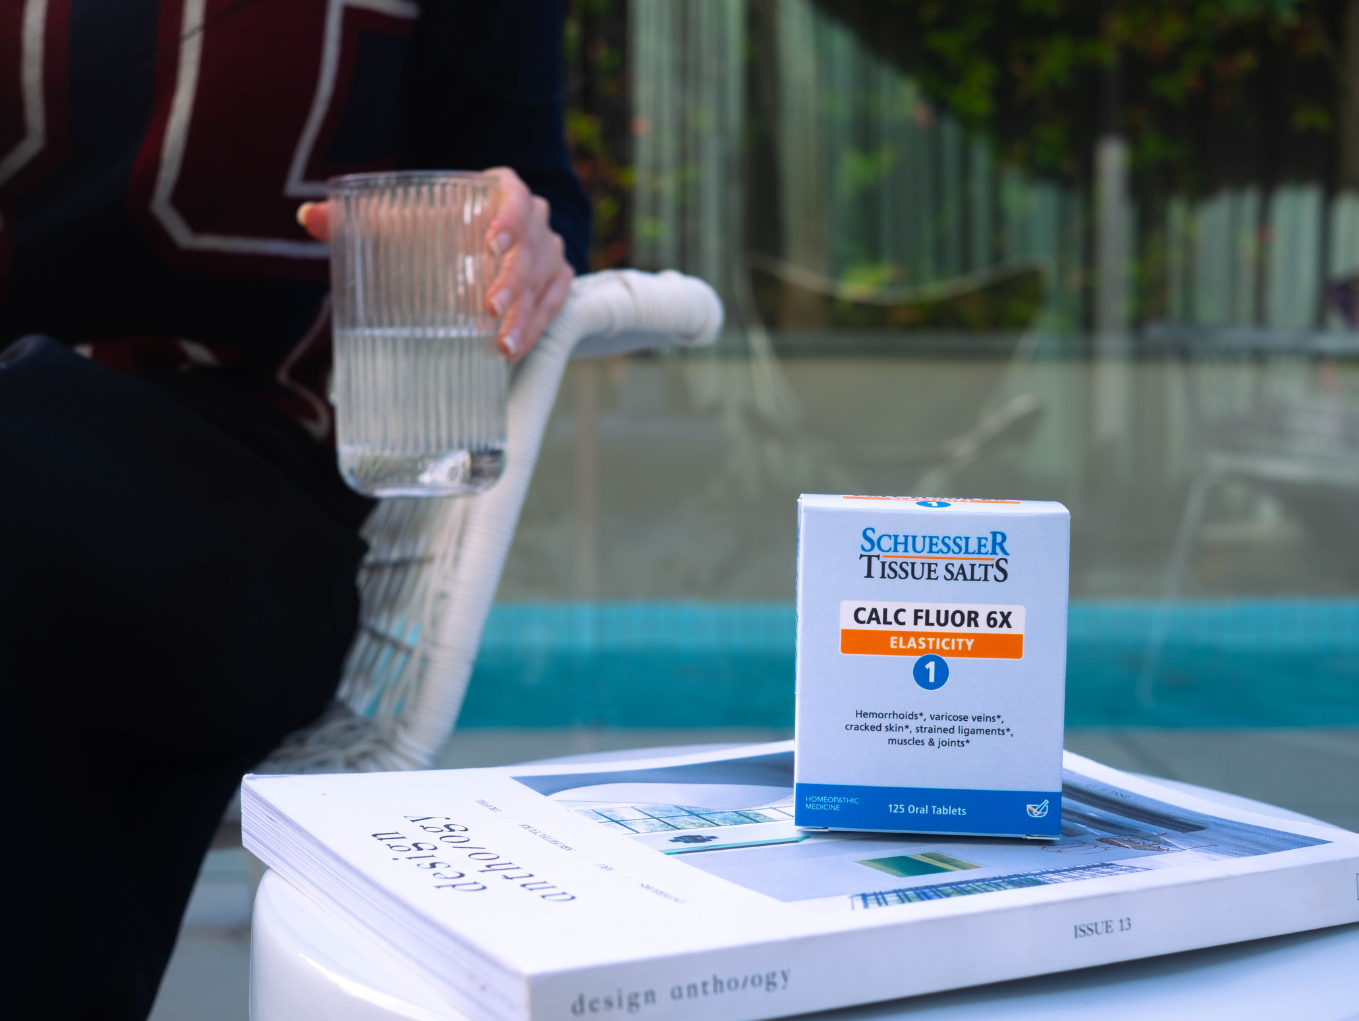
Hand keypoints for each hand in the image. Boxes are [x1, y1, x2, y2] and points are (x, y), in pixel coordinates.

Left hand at [298, 167, 573, 361]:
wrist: (477, 240)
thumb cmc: (436, 224)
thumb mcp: (401, 218)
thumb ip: (356, 217)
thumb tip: (310, 217)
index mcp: (501, 190)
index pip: (514, 199)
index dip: (508, 220)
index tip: (491, 244)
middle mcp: (534, 218)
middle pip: (532, 248)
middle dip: (513, 282)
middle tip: (490, 309)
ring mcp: (549, 251)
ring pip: (545, 281)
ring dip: (527, 315)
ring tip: (503, 346)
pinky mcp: (556, 281)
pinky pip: (555, 304)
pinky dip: (538, 327)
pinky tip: (514, 350)